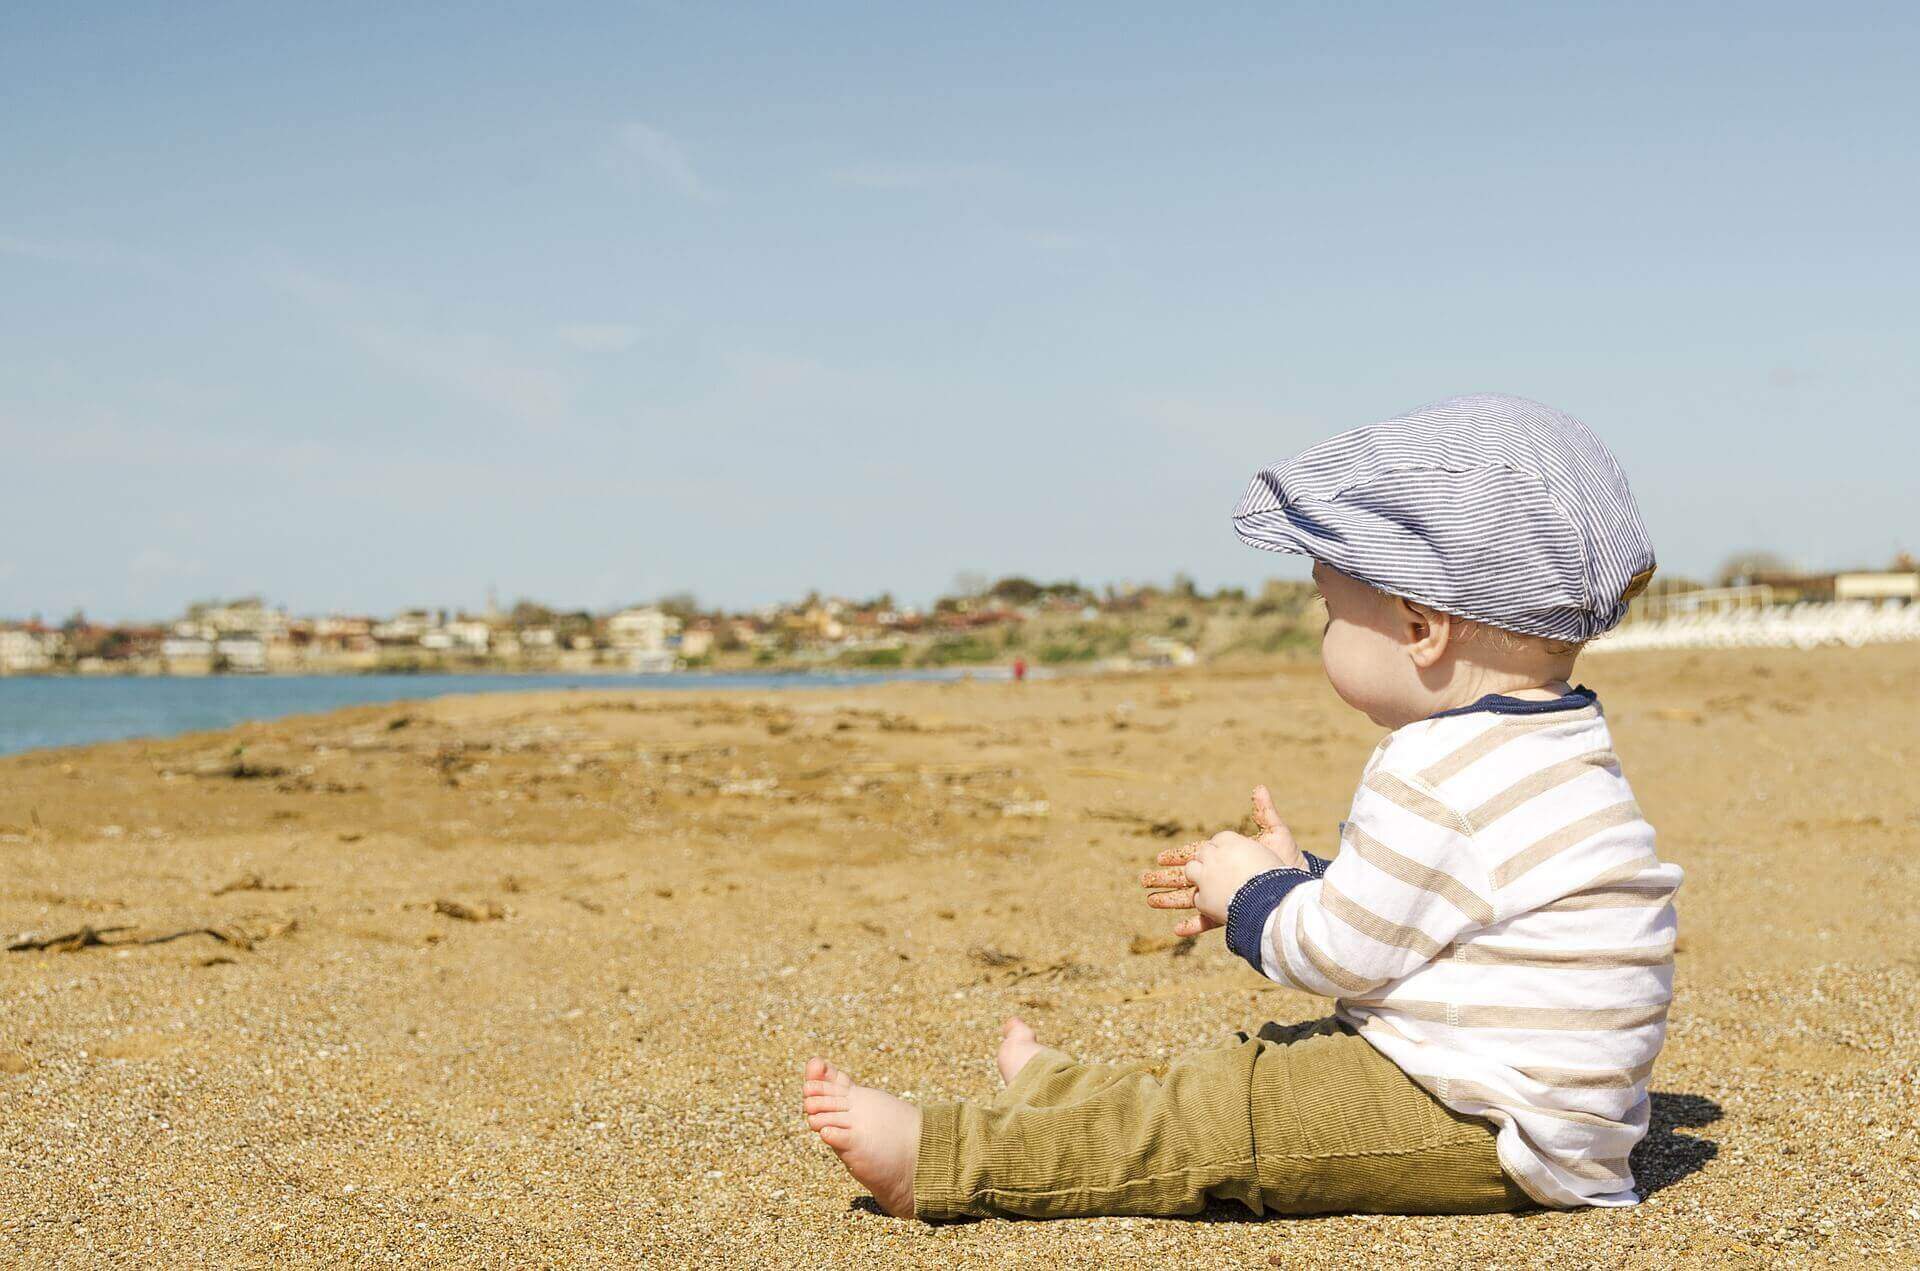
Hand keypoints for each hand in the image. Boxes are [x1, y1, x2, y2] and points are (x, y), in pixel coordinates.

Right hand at [1139, 786, 1305, 937]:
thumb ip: (1264, 812)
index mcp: (1227, 858)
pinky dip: (1192, 925)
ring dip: (1170, 900)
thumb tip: (1259, 787)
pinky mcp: (1231, 913)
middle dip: (1164, 879)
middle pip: (1187, 877)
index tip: (1160, 858)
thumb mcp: (1276, 833)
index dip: (1177, 857)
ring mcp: (1225, 896)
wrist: (1300, 886)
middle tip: (1143, 880)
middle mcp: (1222, 878)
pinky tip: (1176, 930)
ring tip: (1149, 901)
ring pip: (1191, 899)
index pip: (1196, 855)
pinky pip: (1208, 922)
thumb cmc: (1289, 860)